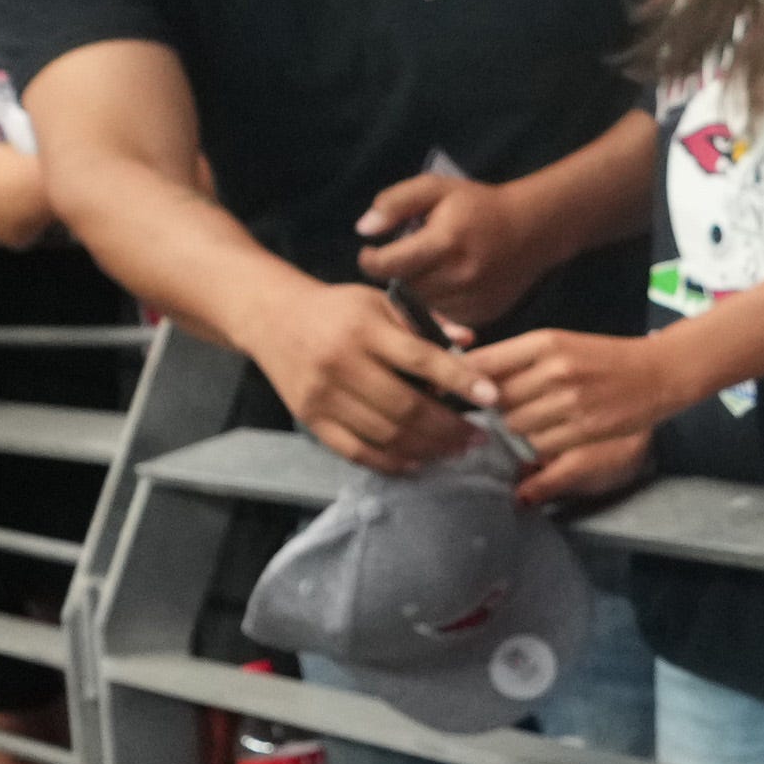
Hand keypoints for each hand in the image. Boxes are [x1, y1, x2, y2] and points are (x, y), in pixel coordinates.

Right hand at [245, 271, 488, 474]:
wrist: (272, 318)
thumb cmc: (337, 310)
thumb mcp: (378, 301)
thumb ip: (424, 321)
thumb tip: (470, 342)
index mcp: (364, 328)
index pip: (420, 358)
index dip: (459, 381)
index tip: (491, 397)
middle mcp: (341, 363)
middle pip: (406, 407)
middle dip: (449, 428)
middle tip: (477, 437)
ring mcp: (323, 395)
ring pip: (385, 435)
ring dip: (428, 448)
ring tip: (454, 449)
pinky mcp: (310, 419)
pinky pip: (356, 451)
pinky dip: (391, 462)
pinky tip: (417, 461)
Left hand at [354, 162, 534, 327]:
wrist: (534, 229)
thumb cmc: (479, 206)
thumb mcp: (436, 189)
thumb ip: (394, 203)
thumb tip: (364, 229)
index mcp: (445, 241)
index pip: (389, 264)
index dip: (370, 261)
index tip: (369, 253)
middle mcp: (460, 275)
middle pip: (404, 286)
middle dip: (398, 271)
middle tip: (407, 255)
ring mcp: (473, 299)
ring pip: (422, 304)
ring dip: (417, 288)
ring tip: (431, 266)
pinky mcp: (482, 315)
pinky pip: (443, 315)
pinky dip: (438, 301)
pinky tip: (449, 281)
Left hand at [468, 327, 683, 504]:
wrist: (658, 373)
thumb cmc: (603, 358)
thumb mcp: (559, 345)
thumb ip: (516, 359)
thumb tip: (469, 377)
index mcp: (544, 342)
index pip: (482, 363)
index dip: (461, 379)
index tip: (454, 389)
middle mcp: (554, 370)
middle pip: (495, 400)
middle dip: (494, 408)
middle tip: (503, 409)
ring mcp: (570, 401)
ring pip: (514, 426)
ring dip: (517, 429)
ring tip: (535, 420)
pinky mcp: (584, 429)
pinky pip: (539, 446)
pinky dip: (539, 445)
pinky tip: (553, 433)